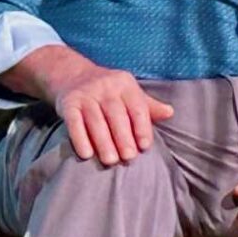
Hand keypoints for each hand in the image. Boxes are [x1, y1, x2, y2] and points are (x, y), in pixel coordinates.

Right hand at [38, 52, 173, 166]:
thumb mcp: (130, 93)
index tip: (145, 146)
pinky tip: (86, 154)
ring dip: (103, 142)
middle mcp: (105, 86)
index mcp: (125, 84)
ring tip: (110, 161)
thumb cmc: (109, 92)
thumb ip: (148, 106)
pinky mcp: (67, 103)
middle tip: (129, 157)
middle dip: (123, 137)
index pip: (137, 107)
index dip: (142, 127)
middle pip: (116, 114)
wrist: (73, 76)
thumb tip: (170, 113)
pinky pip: (73, 122)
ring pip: (95, 120)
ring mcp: (85, 94)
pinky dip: (80, 138)